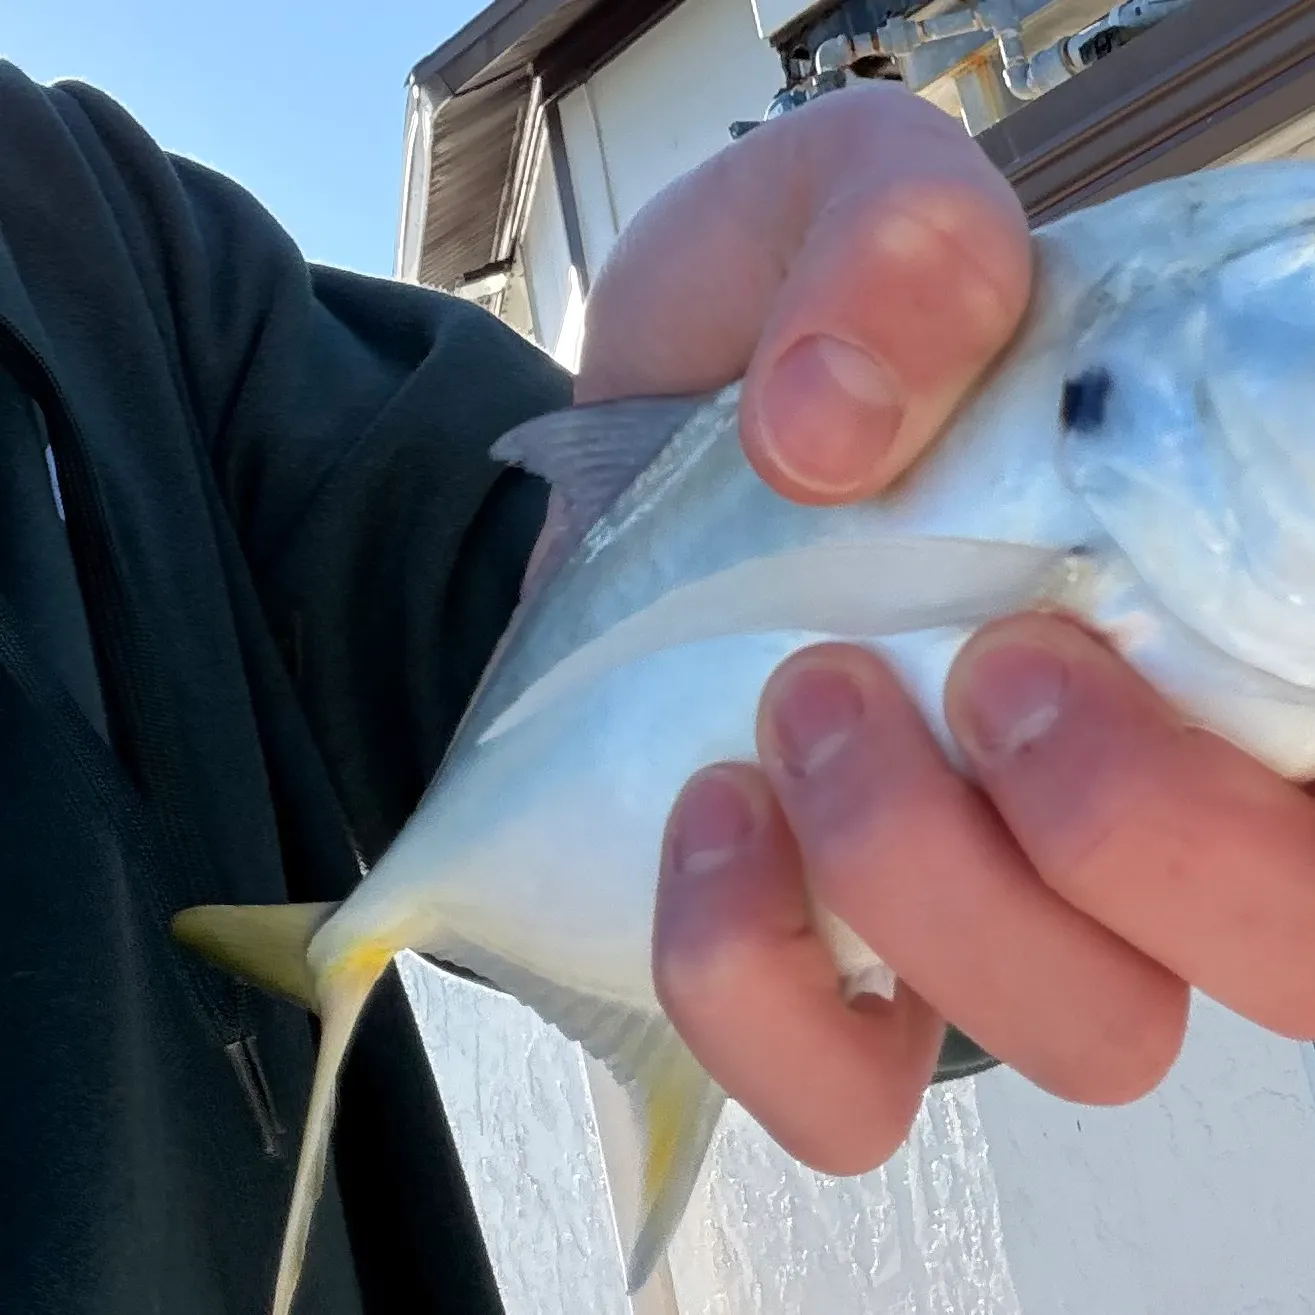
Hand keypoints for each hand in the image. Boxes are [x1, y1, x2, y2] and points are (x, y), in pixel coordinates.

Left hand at [574, 83, 1314, 1178]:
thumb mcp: (825, 216)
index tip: (1146, 618)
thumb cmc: (764, 355)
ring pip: (1082, 1032)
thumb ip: (894, 248)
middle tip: (991, 668)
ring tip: (806, 699)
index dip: (1303, 756)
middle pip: (1281, 946)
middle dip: (1140, 827)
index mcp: (1206, 613)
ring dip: (938, 884)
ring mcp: (984, 905)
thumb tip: (841, 422)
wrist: (616, 464)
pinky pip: (842, 1091)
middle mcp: (1134, 794)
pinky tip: (708, 819)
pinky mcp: (821, 971)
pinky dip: (765, 985)